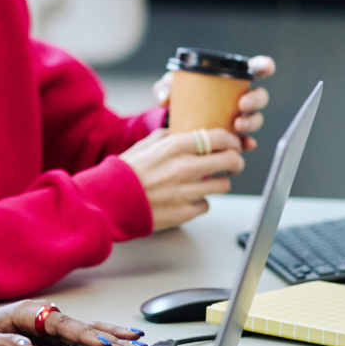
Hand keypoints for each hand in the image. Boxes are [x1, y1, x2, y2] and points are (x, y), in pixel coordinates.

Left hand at [0, 301, 145, 345]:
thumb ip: (1, 345)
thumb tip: (24, 345)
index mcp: (29, 312)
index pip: (62, 324)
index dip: (83, 335)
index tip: (103, 345)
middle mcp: (47, 314)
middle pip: (83, 326)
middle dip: (111, 339)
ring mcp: (56, 323)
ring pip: (91, 329)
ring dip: (116, 338)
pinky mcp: (60, 334)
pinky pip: (88, 336)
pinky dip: (109, 339)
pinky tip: (128, 344)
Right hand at [120, 127, 245, 231]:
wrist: (109, 201)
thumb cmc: (124, 173)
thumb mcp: (146, 145)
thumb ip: (169, 136)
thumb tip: (184, 132)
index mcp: (175, 146)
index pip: (220, 138)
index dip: (232, 141)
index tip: (233, 144)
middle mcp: (184, 168)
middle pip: (230, 161)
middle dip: (235, 161)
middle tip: (232, 163)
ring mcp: (186, 192)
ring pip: (223, 185)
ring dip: (218, 182)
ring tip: (208, 181)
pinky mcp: (184, 213)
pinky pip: (206, 205)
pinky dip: (201, 201)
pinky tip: (189, 197)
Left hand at [151, 55, 275, 149]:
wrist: (171, 125)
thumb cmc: (177, 98)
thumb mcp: (170, 88)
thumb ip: (165, 86)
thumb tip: (165, 97)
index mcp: (228, 79)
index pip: (252, 69)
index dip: (263, 66)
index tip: (267, 68)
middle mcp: (238, 98)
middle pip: (259, 96)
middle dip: (256, 100)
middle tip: (242, 104)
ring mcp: (238, 118)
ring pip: (255, 118)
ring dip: (251, 122)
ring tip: (237, 125)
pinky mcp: (234, 137)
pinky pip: (246, 140)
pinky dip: (247, 142)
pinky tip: (244, 145)